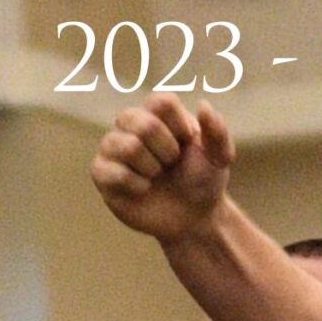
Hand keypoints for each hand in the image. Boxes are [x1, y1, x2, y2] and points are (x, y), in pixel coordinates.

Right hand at [91, 93, 234, 244]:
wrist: (193, 217)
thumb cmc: (203, 181)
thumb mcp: (219, 157)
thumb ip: (217, 131)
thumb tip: (203, 105)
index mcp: (157, 113)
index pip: (161, 102)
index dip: (180, 129)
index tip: (187, 144)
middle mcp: (130, 125)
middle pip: (139, 121)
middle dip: (166, 150)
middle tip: (171, 164)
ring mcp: (113, 148)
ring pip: (126, 145)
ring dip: (152, 168)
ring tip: (156, 176)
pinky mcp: (102, 174)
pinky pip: (112, 172)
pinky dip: (137, 185)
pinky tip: (144, 189)